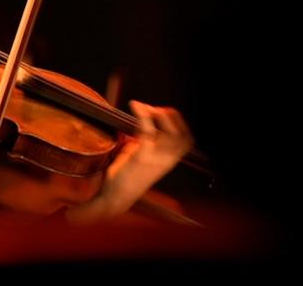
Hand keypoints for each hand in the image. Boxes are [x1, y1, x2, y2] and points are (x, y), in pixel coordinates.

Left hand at [65, 100, 193, 224]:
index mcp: (169, 161)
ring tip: (145, 108)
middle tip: (154, 109)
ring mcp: (155, 158)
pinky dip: (142, 114)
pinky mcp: (142, 156)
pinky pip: (147, 130)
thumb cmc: (127, 177)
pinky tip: (135, 105)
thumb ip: (147, 142)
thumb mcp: (142, 157)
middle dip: (170, 116)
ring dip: (157, 114)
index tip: (167, 112)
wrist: (116, 197)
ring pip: (166, 132)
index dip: (180, 123)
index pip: (186, 140)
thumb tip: (145, 123)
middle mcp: (166, 160)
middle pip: (180, 134)